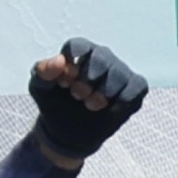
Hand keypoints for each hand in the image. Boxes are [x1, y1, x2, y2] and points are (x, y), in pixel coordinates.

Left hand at [29, 37, 146, 164]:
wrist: (70, 131)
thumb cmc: (55, 102)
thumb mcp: (40, 89)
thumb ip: (43, 73)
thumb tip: (60, 60)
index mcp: (78, 51)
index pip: (77, 46)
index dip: (70, 65)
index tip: (64, 82)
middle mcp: (102, 56)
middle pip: (101, 57)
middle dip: (87, 81)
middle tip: (78, 96)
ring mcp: (120, 70)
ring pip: (119, 74)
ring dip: (103, 94)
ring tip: (90, 105)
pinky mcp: (135, 86)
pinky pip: (137, 87)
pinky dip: (122, 101)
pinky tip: (110, 109)